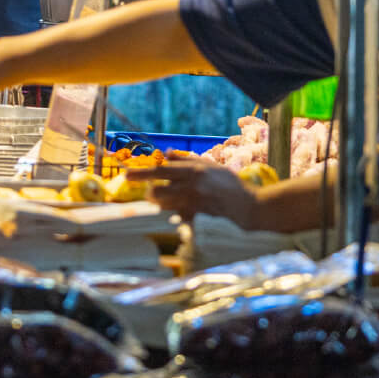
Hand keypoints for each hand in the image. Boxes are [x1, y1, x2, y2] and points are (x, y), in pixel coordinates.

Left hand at [126, 152, 256, 225]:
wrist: (253, 210)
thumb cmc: (231, 187)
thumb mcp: (212, 167)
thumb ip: (188, 160)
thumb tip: (166, 153)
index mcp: (195, 173)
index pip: (161, 172)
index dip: (141, 174)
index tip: (126, 176)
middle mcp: (192, 189)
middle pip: (157, 193)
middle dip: (152, 194)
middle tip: (154, 195)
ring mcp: (195, 208)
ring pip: (165, 208)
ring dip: (165, 206)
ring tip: (177, 204)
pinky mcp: (198, 223)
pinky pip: (178, 221)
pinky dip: (179, 218)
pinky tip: (191, 216)